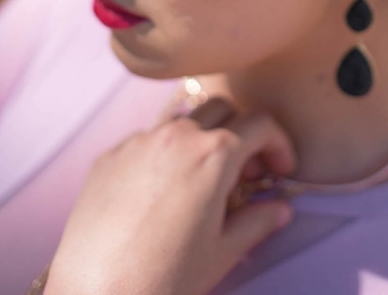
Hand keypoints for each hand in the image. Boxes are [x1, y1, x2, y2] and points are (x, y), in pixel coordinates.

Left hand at [44, 99, 296, 294]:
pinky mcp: (108, 158)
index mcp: (214, 154)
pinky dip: (164, 155)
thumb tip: (279, 210)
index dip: (279, 145)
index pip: (262, 124)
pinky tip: (160, 193)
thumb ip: (258, 221)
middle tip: (244, 174)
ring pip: (183, 120)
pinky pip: (146, 140)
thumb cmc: (163, 279)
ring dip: (202, 139)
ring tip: (200, 181)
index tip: (279, 171)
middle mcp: (177, 136)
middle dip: (242, 134)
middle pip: (224, 109)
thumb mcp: (224, 252)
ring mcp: (138, 143)